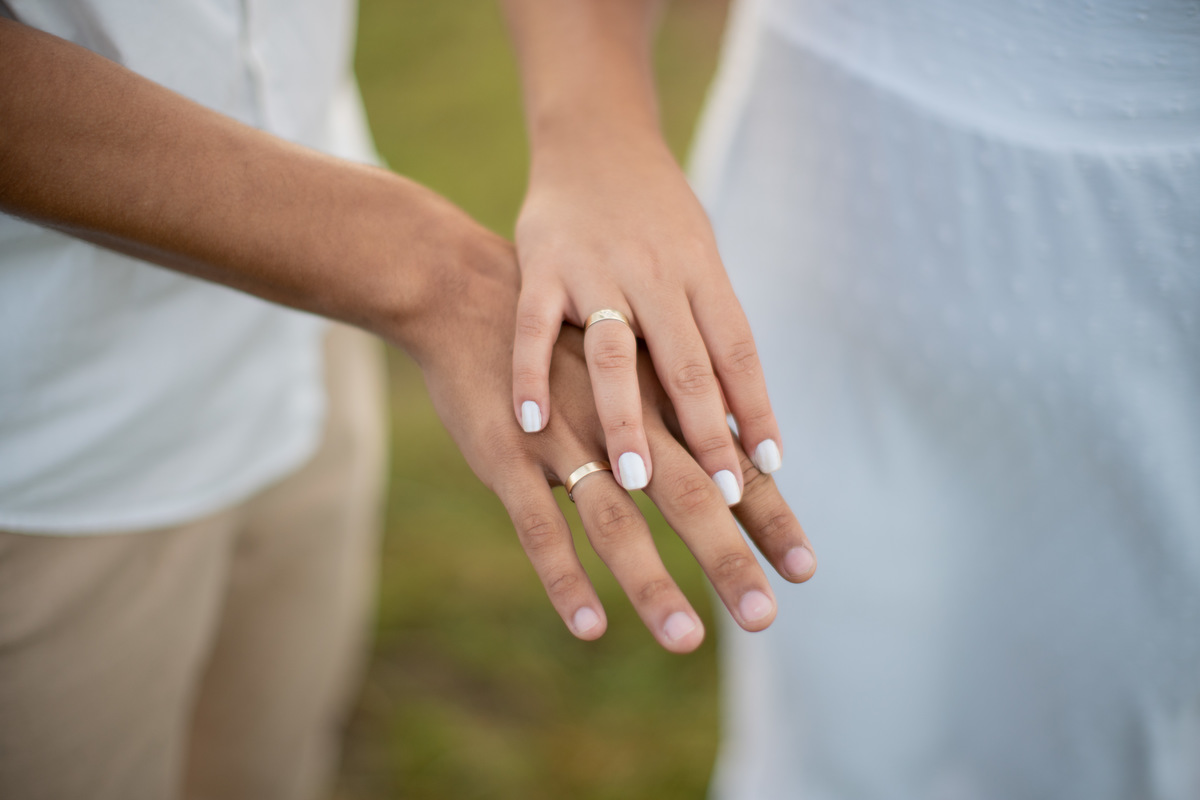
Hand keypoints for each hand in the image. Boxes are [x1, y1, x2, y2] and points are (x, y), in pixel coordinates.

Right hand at [413, 231, 813, 651]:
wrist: (469, 290)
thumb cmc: (560, 339)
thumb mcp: (627, 363)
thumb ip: (672, 412)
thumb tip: (731, 455)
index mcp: (656, 400)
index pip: (723, 464)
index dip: (767, 515)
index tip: (805, 570)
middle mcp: (621, 420)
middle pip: (687, 494)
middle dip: (727, 558)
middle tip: (764, 618)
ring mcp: (563, 437)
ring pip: (614, 517)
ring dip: (651, 579)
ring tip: (686, 638)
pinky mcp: (507, 452)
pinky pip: (535, 523)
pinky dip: (562, 575)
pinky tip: (589, 626)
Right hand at [509, 131, 782, 509]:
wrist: (594, 141)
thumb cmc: (657, 219)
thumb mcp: (697, 261)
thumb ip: (710, 332)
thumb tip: (740, 419)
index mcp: (701, 273)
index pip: (737, 351)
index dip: (755, 410)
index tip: (768, 469)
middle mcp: (656, 272)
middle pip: (686, 362)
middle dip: (703, 432)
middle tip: (718, 498)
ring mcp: (596, 269)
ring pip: (613, 352)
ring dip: (624, 417)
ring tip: (632, 479)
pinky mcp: (541, 266)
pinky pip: (534, 327)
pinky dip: (531, 372)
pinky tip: (529, 422)